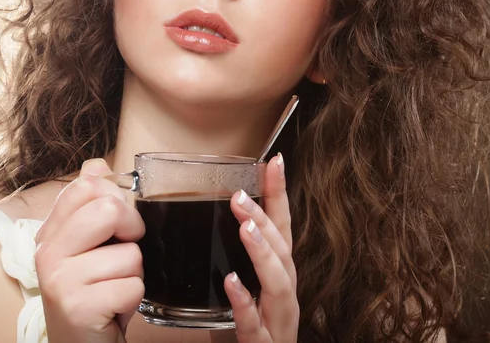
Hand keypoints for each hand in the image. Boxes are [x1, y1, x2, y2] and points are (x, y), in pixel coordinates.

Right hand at [34, 159, 145, 342]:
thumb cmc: (91, 292)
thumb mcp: (89, 246)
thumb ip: (92, 202)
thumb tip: (97, 165)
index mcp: (51, 232)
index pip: (87, 186)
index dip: (117, 200)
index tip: (117, 225)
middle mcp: (47, 252)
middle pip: (110, 209)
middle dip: (132, 233)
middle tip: (121, 257)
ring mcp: (59, 280)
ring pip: (131, 253)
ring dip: (133, 274)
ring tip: (112, 288)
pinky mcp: (77, 307)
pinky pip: (133, 286)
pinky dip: (133, 299)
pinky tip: (112, 308)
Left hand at [225, 153, 298, 342]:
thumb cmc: (249, 326)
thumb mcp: (243, 285)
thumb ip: (234, 257)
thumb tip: (206, 219)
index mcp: (277, 273)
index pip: (282, 227)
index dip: (279, 194)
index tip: (273, 162)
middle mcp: (283, 292)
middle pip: (282, 250)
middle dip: (264, 219)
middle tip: (240, 195)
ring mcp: (278, 320)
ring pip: (279, 283)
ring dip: (262, 253)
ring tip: (245, 229)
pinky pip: (256, 326)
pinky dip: (245, 304)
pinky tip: (232, 284)